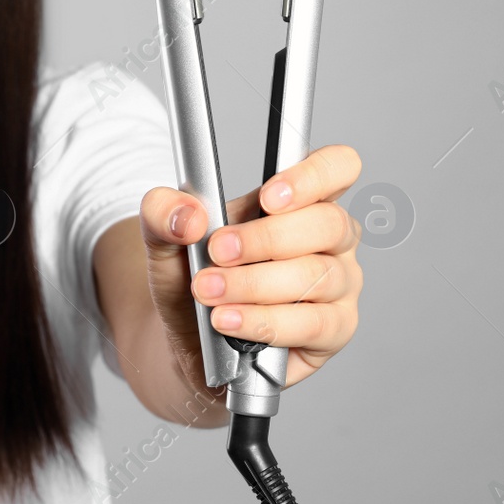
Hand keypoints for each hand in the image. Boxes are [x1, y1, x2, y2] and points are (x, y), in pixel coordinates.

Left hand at [138, 145, 363, 392]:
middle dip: (266, 239)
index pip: (338, 167)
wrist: (191, 336)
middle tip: (218, 251)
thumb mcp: (166, 238)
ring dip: (255, 284)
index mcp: (304, 198)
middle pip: (328, 223)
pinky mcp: (335, 329)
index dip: (312, 176)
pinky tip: (230, 321)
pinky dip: (265, 322)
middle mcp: (332, 238)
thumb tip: (188, 217)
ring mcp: (340, 284)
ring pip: (317, 276)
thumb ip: (163, 212)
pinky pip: (313, 324)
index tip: (268, 197)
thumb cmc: (198, 276)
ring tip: (210, 292)